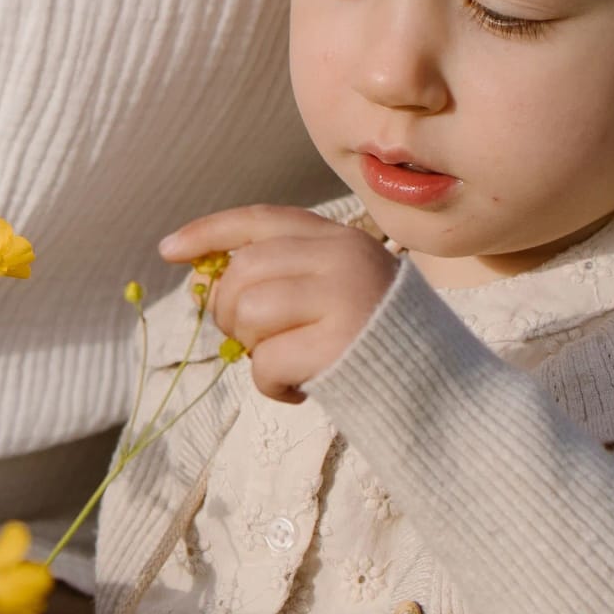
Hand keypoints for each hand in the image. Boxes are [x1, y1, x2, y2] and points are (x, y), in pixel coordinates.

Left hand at [159, 202, 395, 401]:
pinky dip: (271, 386)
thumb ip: (286, 275)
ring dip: (252, 350)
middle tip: (251, 341)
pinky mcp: (340, 346)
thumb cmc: (377, 346)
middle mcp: (342, 258)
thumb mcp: (338, 290)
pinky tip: (301, 389)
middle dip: (229, 311)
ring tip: (285, 364)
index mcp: (340, 239)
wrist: (444, 394)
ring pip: (249, 313)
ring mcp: (344, 299)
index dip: (209, 232)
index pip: (261, 220)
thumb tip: (204, 282)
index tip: (168, 251)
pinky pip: (266, 363)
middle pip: (242, 272)